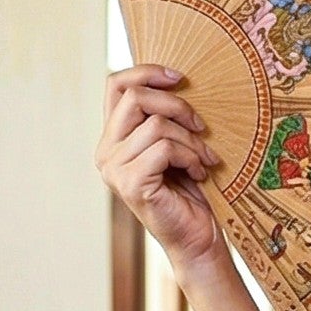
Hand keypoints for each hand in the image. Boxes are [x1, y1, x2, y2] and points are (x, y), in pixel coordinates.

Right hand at [96, 64, 222, 275]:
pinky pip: (164, 148)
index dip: (146, 72)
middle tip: (202, 126)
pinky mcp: (130, 183)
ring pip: (156, 125)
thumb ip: (162, 116)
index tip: (180, 78)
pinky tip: (199, 172)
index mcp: (113, 138)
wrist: (198, 238)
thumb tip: (176, 77)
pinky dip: (190, 156)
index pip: (115, 85)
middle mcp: (106, 151)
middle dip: (177, 105)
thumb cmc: (190, 191)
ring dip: (191, 139)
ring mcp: (114, 169)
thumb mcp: (174, 144)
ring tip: (205, 158)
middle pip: (135, 97)